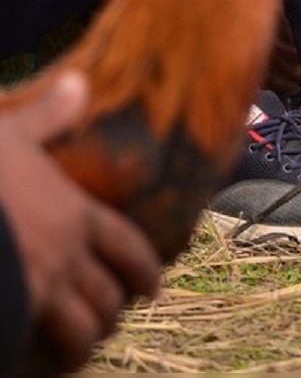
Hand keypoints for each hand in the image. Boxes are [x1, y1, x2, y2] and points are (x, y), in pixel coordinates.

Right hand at [0, 71, 160, 369]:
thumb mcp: (7, 135)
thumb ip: (48, 117)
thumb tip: (80, 82)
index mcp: (76, 214)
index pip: (129, 248)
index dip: (145, 271)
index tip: (153, 288)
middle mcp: (68, 257)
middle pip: (110, 298)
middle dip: (111, 313)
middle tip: (106, 321)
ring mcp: (38, 293)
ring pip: (83, 333)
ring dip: (81, 345)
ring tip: (74, 351)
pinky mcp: (7, 321)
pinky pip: (37, 357)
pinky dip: (41, 365)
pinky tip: (33, 364)